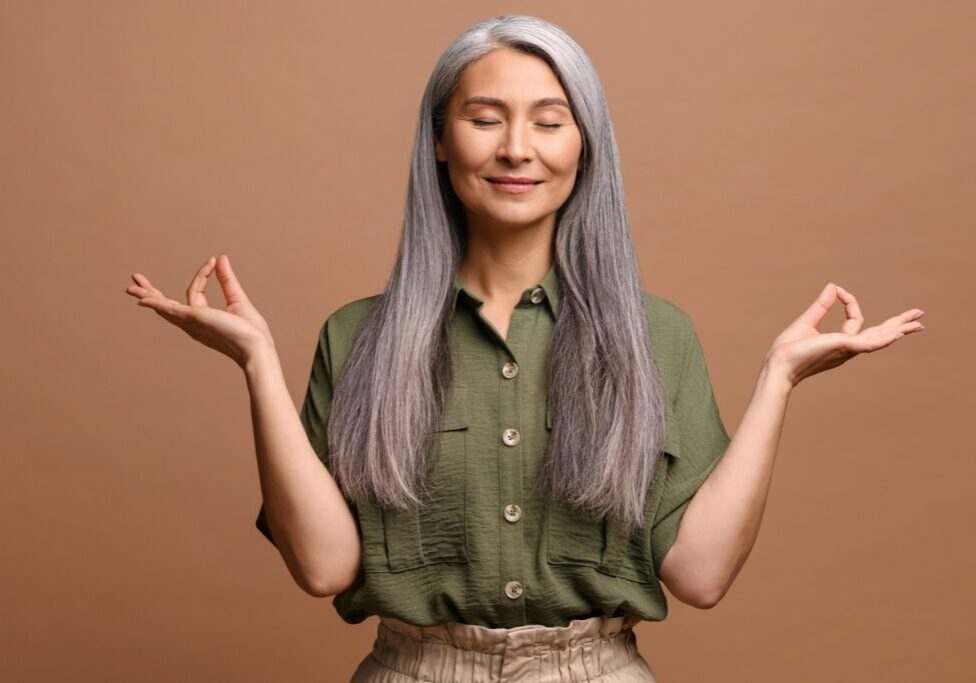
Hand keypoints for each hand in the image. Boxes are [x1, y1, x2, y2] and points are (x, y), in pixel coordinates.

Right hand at [125, 253, 274, 368]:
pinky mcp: (193, 319)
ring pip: (165, 307)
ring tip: (130, 288)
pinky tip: (143, 300)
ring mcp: (191, 321)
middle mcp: (193, 323)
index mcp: (202, 319)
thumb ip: (226, 279)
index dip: (202, 274)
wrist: (256, 345)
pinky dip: (157, 303)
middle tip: (135, 281)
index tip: (213, 260)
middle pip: (167, 305)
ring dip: (148, 296)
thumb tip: (220, 258)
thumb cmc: (250, 330)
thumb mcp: (237, 298)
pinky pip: (171, 310)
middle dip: (151, 293)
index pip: (195, 291)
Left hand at [764, 282, 924, 387]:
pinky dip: (884, 339)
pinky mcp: (843, 348)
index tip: (839, 290)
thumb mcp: (806, 322)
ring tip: (918, 324)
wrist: (778, 364)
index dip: (850, 302)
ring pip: (879, 338)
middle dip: (899, 324)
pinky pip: (868, 344)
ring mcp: (847, 349)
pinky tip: (898, 334)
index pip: (855, 319)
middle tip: (919, 316)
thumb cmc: (788, 350)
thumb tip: (833, 287)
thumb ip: (821, 306)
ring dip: (899, 329)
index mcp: (840, 342)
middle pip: (879, 333)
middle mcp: (848, 348)